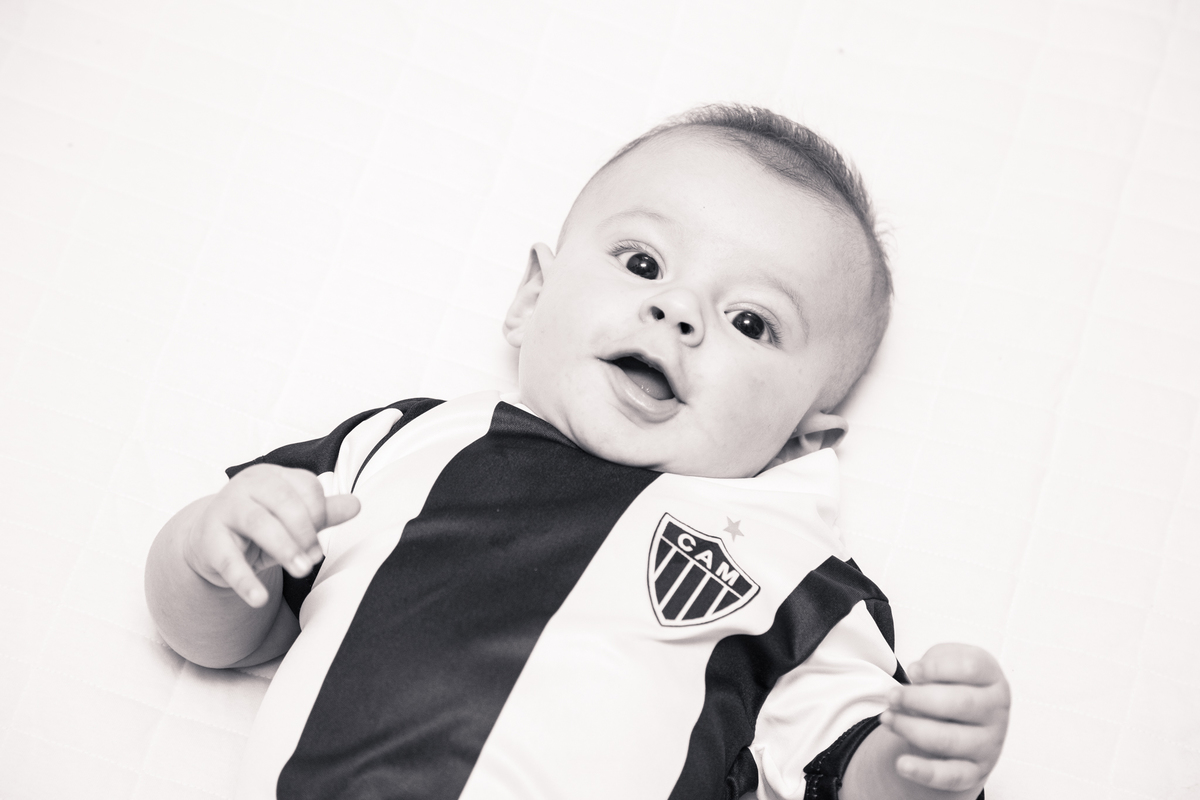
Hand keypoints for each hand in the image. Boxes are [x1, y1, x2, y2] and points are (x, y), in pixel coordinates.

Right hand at [183, 464, 360, 607]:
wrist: (209, 541)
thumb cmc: (259, 526)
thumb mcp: (293, 519)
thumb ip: (324, 512)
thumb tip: (356, 505)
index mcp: (273, 476)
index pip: (305, 486)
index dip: (319, 514)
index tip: (319, 542)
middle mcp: (247, 486)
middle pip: (283, 501)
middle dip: (305, 531)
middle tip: (314, 559)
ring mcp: (225, 510)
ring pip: (258, 523)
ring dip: (285, 548)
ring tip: (302, 569)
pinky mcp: (208, 540)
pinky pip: (228, 560)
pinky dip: (245, 581)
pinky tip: (259, 599)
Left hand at [880, 643, 1009, 794]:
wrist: (962, 723)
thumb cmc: (950, 686)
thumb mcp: (944, 664)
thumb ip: (934, 665)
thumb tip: (917, 677)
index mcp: (992, 678)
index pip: (971, 668)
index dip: (937, 668)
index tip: (912, 670)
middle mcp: (996, 712)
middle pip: (961, 703)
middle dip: (918, 699)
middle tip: (892, 697)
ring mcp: (989, 744)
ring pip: (949, 739)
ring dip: (911, 728)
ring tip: (888, 719)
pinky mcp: (975, 771)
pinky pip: (951, 776)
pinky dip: (925, 772)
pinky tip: (902, 764)